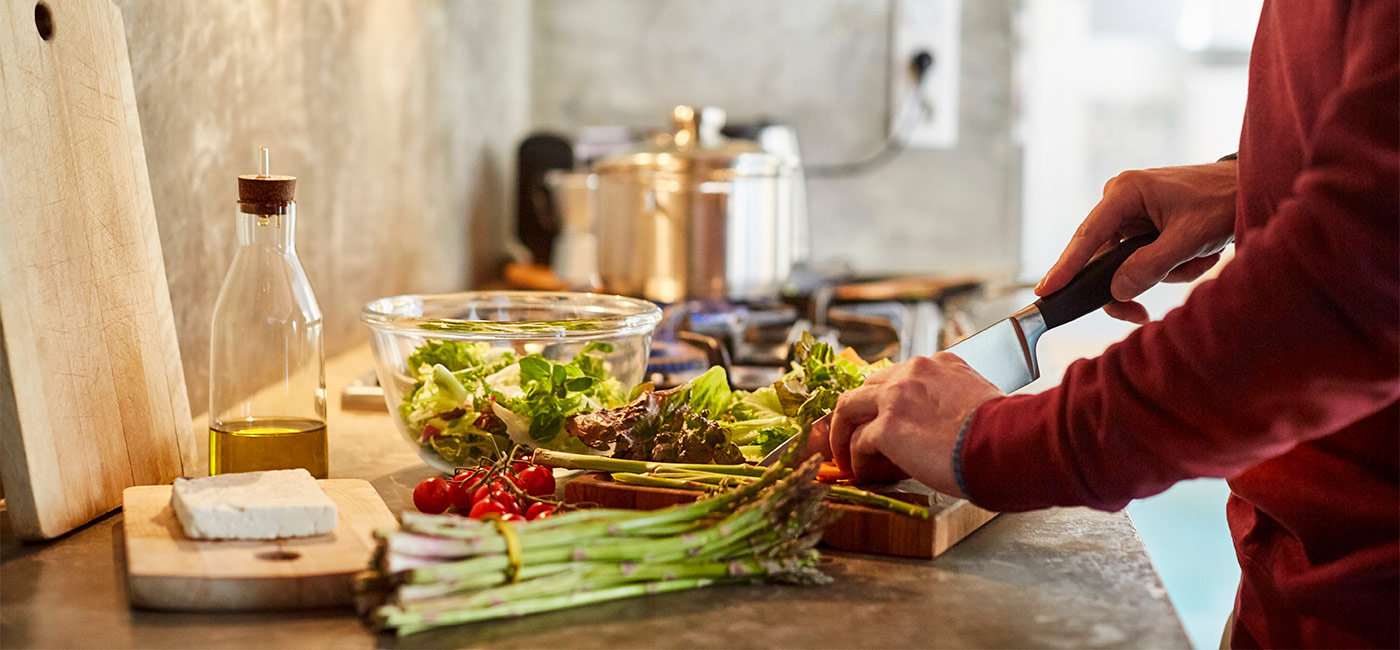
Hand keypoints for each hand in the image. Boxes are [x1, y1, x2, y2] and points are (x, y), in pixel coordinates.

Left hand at [810, 353, 1002, 495]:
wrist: (1011, 444)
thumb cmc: (1007, 432)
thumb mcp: (982, 400)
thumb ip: (956, 402)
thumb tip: (950, 429)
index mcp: (940, 364)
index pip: (900, 377)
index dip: (887, 402)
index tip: (886, 423)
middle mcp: (914, 372)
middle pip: (867, 387)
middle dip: (858, 414)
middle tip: (856, 440)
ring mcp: (897, 397)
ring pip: (849, 408)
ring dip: (844, 435)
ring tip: (848, 459)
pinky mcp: (888, 427)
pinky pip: (858, 442)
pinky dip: (857, 460)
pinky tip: (865, 474)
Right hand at [1035, 161, 1237, 323]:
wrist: (1249, 186)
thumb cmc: (1221, 202)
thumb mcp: (1189, 238)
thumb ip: (1150, 266)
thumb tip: (1116, 291)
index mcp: (1125, 192)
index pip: (1088, 236)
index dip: (1066, 267)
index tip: (1045, 291)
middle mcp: (1120, 199)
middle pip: (1104, 258)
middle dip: (1133, 281)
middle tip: (1140, 315)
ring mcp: (1130, 212)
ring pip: (1126, 264)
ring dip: (1164, 272)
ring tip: (1199, 257)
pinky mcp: (1143, 224)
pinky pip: (1141, 260)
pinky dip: (1169, 266)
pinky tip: (1195, 254)